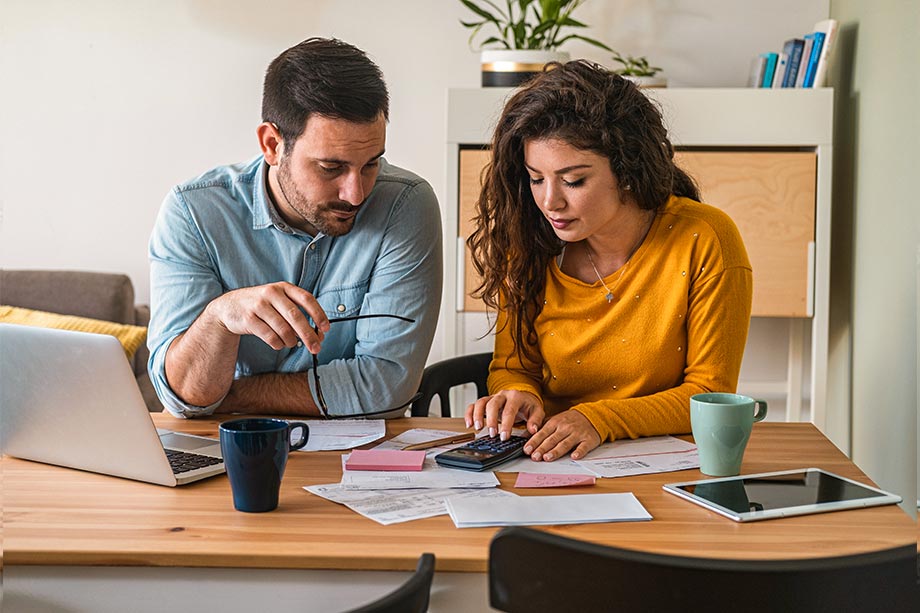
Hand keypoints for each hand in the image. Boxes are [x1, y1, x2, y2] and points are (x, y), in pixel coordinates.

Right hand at [205, 282, 329, 352]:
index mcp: (283, 287)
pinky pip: (269, 336)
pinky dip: (278, 344)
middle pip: (296, 316)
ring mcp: (258, 305)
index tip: (326, 328)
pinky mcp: (248, 319)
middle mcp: (271, 293)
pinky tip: (278, 344)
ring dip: (291, 341)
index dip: (318, 314)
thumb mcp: (278, 301)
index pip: (306, 298)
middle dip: (308, 335)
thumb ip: (297, 313)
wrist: (229, 306)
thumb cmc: (261, 306)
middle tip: (316, 348)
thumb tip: (318, 334)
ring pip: (283, 329)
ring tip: (292, 343)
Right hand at [465, 390, 544, 440]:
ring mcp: (493, 397)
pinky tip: (469, 424)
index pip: (509, 410)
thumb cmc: (529, 405)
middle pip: (492, 404)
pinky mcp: (486, 402)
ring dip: (477, 415)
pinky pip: (474, 405)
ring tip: (478, 428)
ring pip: (481, 402)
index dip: (506, 424)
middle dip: (491, 420)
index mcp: (515, 396)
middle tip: (492, 434)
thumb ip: (536, 420)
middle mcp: (502, 395)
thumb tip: (533, 430)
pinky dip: (469, 413)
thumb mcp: (537, 411)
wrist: (523, 397)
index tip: (504, 436)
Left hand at [524, 410, 600, 460]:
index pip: (542, 433)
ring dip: (556, 451)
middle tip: (534, 456)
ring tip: (547, 458)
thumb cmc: (570, 420)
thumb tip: (524, 436)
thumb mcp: (554, 420)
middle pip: (552, 440)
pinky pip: (583, 446)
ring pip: (565, 444)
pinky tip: (574, 456)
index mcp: (555, 423)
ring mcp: (577, 434)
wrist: (591, 416)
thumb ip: (540, 428)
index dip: (534, 442)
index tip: (527, 449)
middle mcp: (565, 428)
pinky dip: (579, 451)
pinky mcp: (588, 440)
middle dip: (542, 448)